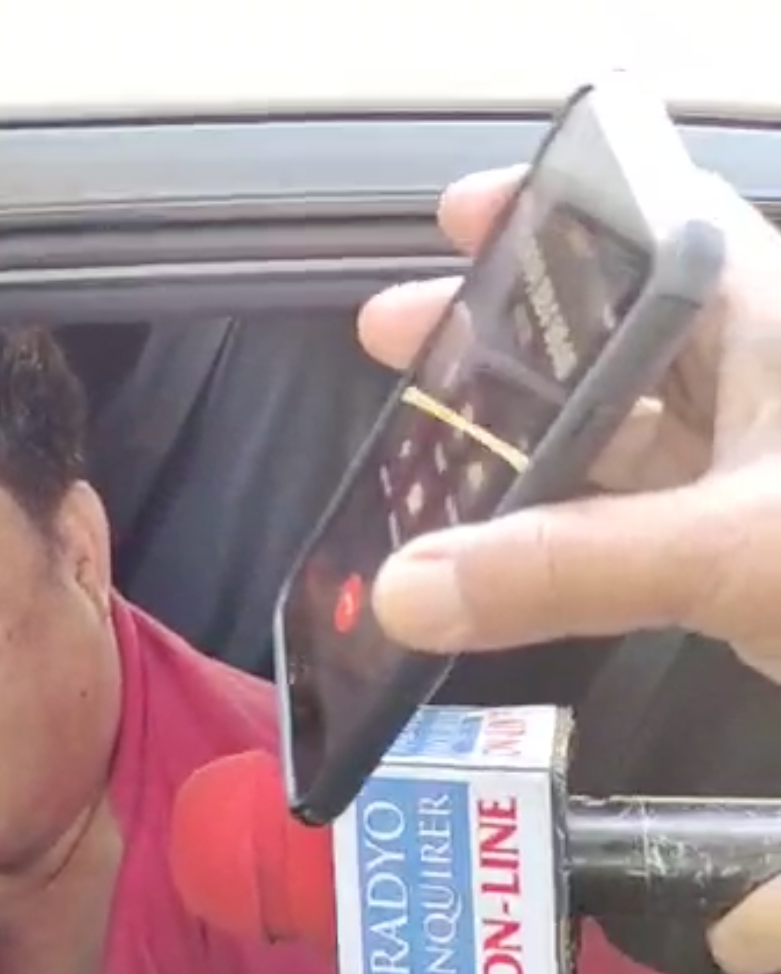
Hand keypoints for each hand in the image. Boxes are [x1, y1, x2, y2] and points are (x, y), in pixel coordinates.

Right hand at [356, 165, 780, 973]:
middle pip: (613, 335)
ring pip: (623, 437)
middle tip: (397, 337)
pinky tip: (499, 554)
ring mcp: (758, 473)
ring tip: (419, 452)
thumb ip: (569, 569)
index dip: (558, 216)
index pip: (656, 230)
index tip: (459, 218)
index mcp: (769, 329)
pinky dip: (565, 533)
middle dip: (504, 336)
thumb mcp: (736, 549)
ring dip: (525, 446)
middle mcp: (762, 386)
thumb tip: (405, 590)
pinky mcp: (753, 553)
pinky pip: (637, 522)